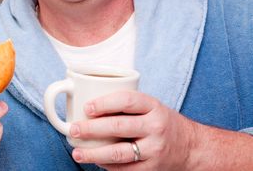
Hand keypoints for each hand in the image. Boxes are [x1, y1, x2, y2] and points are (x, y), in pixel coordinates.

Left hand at [70, 91, 197, 169]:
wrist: (191, 147)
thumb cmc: (160, 121)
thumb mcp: (150, 106)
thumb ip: (125, 104)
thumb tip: (86, 104)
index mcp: (153, 106)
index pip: (126, 100)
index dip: (104, 103)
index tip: (86, 107)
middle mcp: (156, 127)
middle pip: (118, 127)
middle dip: (91, 129)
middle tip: (73, 129)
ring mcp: (155, 150)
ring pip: (119, 153)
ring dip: (94, 154)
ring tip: (77, 153)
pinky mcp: (152, 169)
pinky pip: (124, 170)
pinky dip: (107, 166)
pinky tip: (95, 161)